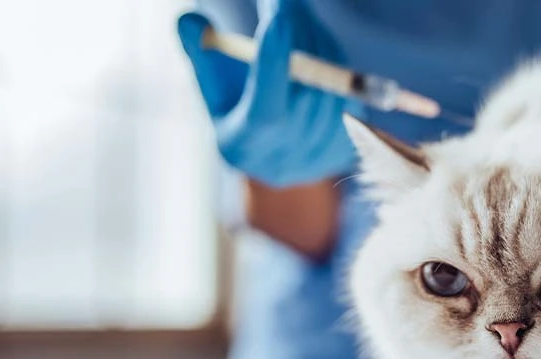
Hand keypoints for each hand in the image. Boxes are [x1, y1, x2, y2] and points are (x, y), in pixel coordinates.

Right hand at [176, 2, 363, 187]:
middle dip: (299, 40)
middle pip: (305, 94)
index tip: (278, 18)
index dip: (275, 63)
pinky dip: (335, 66)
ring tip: (296, 25)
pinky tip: (314, 55)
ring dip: (319, 47)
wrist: (272, 153)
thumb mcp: (213, 80)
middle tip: (286, 5)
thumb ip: (200, 50)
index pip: (267, 109)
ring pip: (333, 90)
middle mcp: (284, 161)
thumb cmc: (235, 107)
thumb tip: (190, 20)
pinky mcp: (345, 151)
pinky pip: (350, 95)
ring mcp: (319, 159)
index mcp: (244, 146)